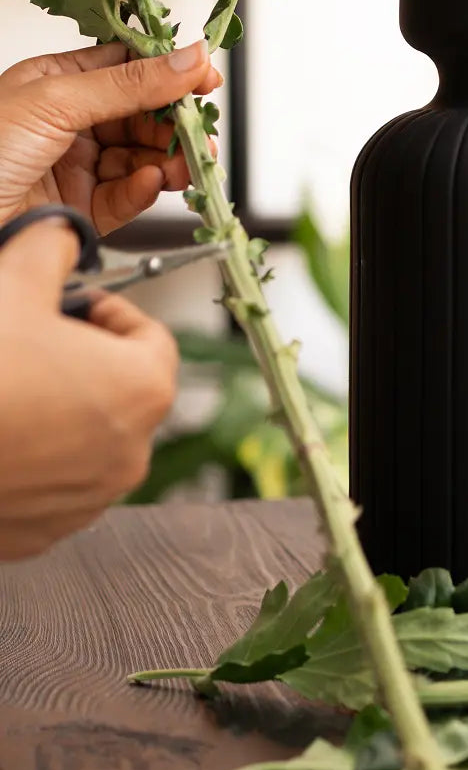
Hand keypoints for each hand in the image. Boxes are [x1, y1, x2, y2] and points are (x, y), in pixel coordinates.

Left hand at [0, 39, 221, 234]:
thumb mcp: (56, 101)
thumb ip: (130, 82)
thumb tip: (187, 57)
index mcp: (55, 82)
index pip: (127, 66)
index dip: (169, 70)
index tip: (205, 77)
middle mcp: (67, 122)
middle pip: (142, 114)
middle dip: (175, 122)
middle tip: (199, 130)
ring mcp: (75, 166)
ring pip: (143, 157)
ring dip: (170, 159)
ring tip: (186, 163)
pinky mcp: (81, 209)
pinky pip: (127, 196)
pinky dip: (145, 190)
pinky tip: (151, 183)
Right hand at [0, 220, 177, 558]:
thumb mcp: (13, 283)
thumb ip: (51, 249)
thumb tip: (58, 238)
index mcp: (142, 390)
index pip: (152, 338)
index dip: (109, 312)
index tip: (75, 305)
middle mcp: (129, 454)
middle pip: (122, 389)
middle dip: (84, 358)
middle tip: (37, 338)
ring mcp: (88, 500)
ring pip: (88, 437)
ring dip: (60, 407)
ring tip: (11, 382)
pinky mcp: (43, 531)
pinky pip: (53, 481)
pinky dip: (34, 455)